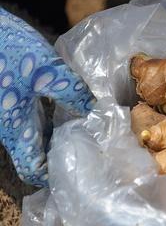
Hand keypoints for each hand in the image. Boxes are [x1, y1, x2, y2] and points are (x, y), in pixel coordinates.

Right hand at [0, 8, 93, 186]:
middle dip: (61, 154)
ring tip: (89, 129)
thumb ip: (71, 91)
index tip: (80, 169)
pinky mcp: (10, 97)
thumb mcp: (47, 69)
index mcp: (14, 128)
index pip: (31, 168)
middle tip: (93, 147)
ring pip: (33, 136)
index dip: (53, 175)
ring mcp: (9, 112)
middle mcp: (9, 127)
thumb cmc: (8, 50)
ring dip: (57, 136)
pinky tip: (71, 108)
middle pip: (34, 154)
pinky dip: (51, 120)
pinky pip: (31, 119)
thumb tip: (96, 110)